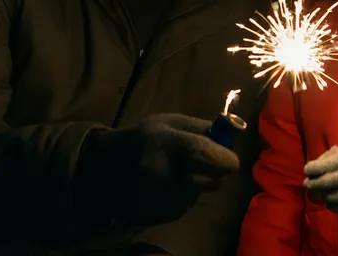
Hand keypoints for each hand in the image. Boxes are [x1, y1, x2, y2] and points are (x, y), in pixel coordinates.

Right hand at [75, 113, 239, 225]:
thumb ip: (202, 128)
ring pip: (200, 195)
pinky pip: (185, 207)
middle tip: (203, 164)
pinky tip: (166, 186)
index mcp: (169, 143)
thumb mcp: (170, 121)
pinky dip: (183, 197)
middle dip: (215, 173)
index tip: (228, 158)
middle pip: (214, 181)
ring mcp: (159, 197)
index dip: (228, 159)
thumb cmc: (144, 138)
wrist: (103, 166)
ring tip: (177, 173)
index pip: (214, 157)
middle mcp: (165, 172)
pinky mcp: (155, 214)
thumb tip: (233, 136)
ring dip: (197, 185)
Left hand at [303, 143, 337, 215]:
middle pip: (329, 181)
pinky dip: (331, 204)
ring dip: (322, 194)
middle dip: (314, 183)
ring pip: (332, 196)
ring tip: (322, 190)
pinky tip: (331, 198)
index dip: (314, 168)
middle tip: (307, 183)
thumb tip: (311, 170)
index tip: (307, 169)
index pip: (330, 163)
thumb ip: (330, 156)